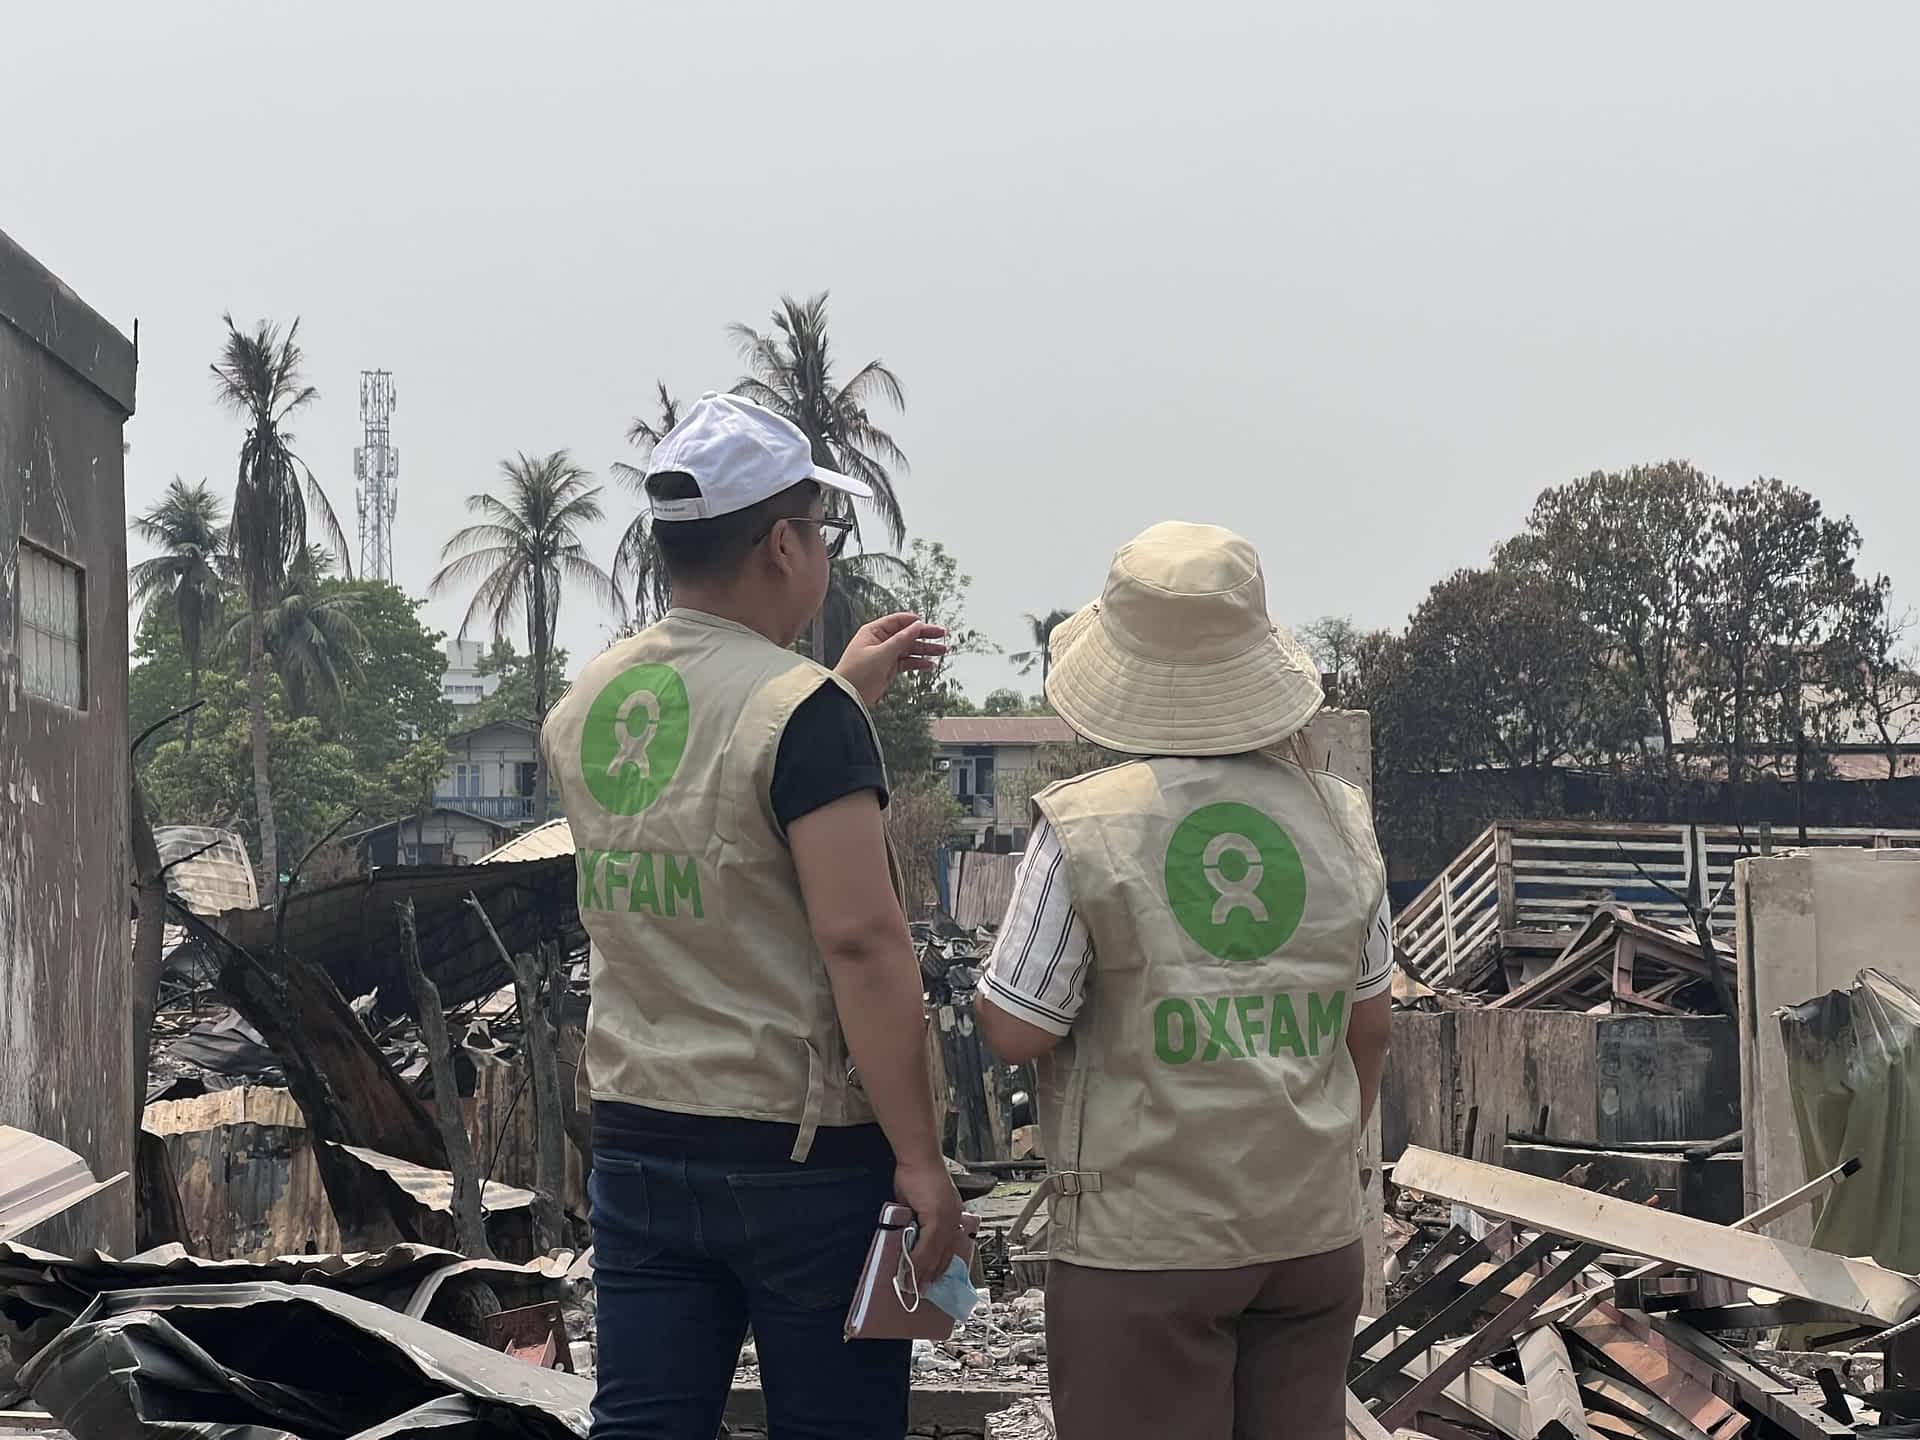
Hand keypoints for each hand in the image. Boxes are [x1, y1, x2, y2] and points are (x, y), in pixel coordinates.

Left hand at [836, 613, 947, 707]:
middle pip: (907, 634)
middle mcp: (880, 641)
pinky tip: (929, 664)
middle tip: (942, 635)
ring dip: (925, 650)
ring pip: (909, 649)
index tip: (929, 624)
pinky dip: (918, 663)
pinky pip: (907, 662)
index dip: (914, 622)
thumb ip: (901, 639)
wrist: (848, 695)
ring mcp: (885, 655)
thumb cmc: (856, 672)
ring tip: (942, 651)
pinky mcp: (888, 668)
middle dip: (925, 635)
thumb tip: (916, 626)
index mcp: (873, 632)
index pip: (898, 621)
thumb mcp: (882, 653)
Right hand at [894, 1157, 964, 1285]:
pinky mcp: (937, 1218)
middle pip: (944, 1255)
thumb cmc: (917, 1174)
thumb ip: (918, 1220)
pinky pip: (927, 1245)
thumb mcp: (920, 1202)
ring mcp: (947, 1220)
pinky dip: (917, 1259)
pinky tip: (910, 1269)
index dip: (939, 1266)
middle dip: (932, 1275)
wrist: (918, 1158)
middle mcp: (954, 1220)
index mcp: (952, 1216)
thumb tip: (910, 1235)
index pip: (948, 1247)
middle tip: (921, 1290)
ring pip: (936, 1254)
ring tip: (913, 1286)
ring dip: (923, 1272)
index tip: (931, 1280)